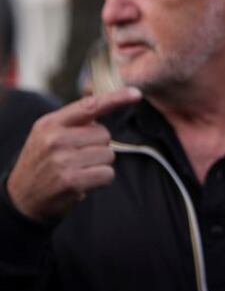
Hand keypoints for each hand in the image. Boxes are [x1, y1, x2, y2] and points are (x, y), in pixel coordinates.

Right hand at [6, 87, 140, 220]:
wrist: (23, 197)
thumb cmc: (44, 162)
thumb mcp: (48, 135)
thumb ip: (73, 122)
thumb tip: (106, 103)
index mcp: (51, 123)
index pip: (89, 106)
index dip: (115, 98)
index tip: (136, 93)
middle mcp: (55, 139)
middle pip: (105, 135)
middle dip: (98, 147)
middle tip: (78, 158)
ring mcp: (63, 160)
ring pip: (109, 155)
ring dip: (100, 165)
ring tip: (78, 170)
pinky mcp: (72, 180)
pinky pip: (108, 174)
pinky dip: (101, 180)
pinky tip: (84, 182)